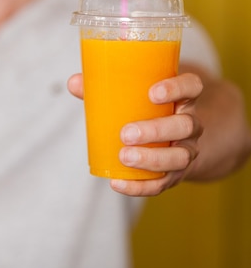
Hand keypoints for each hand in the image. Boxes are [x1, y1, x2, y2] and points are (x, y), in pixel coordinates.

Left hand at [67, 72, 203, 196]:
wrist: (170, 140)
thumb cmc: (145, 109)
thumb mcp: (133, 95)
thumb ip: (103, 87)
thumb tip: (74, 82)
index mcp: (183, 97)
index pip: (192, 86)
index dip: (177, 88)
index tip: (152, 93)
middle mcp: (190, 123)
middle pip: (185, 125)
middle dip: (157, 130)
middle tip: (126, 133)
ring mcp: (186, 150)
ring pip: (180, 157)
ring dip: (151, 159)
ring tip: (124, 156)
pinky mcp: (175, 174)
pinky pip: (163, 183)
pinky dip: (140, 185)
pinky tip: (118, 183)